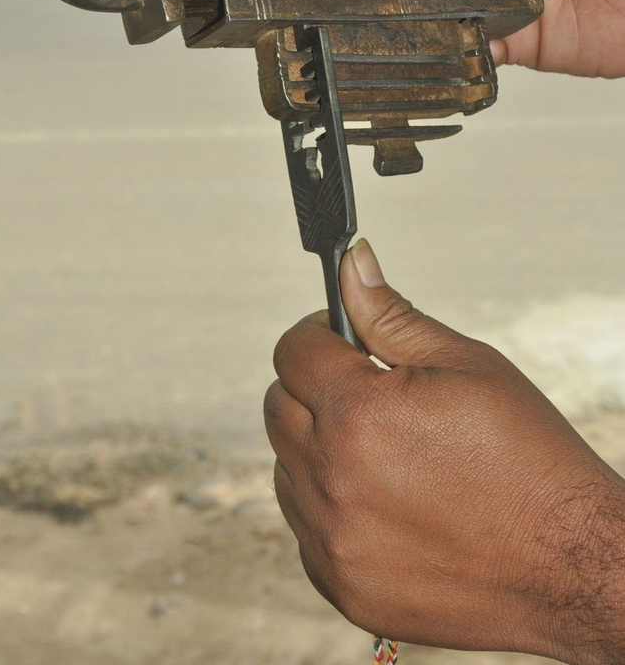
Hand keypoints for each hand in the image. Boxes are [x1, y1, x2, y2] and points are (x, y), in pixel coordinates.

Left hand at [264, 239, 624, 662]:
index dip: (317, 333)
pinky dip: (328, 504)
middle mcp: (332, 479)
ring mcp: (332, 540)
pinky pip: (304, 525)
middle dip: (313, 387)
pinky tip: (383, 499)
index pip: (293, 350)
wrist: (569, 563)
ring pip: (286, 467)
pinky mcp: (340, 583)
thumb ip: (390, 315)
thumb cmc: (527, 457)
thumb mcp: (466, 365)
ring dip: (318, 447)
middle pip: (279, 407)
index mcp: (360, 414)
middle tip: (368, 393)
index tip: (342, 339)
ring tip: (384, 451)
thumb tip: (351, 264)